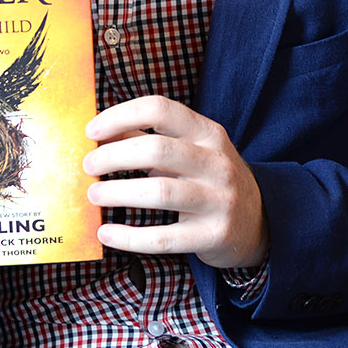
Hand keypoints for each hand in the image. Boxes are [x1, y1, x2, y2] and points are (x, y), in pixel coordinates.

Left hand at [84, 96, 268, 268]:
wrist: (259, 222)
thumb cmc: (209, 180)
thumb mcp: (189, 152)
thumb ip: (148, 140)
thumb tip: (101, 133)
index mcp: (208, 134)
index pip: (160, 109)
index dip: (121, 115)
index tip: (92, 131)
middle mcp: (216, 163)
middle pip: (157, 149)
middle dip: (113, 156)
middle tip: (88, 166)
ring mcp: (218, 200)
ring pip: (159, 193)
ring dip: (118, 193)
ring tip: (93, 196)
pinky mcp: (212, 235)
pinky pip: (163, 238)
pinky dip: (129, 237)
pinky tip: (106, 233)